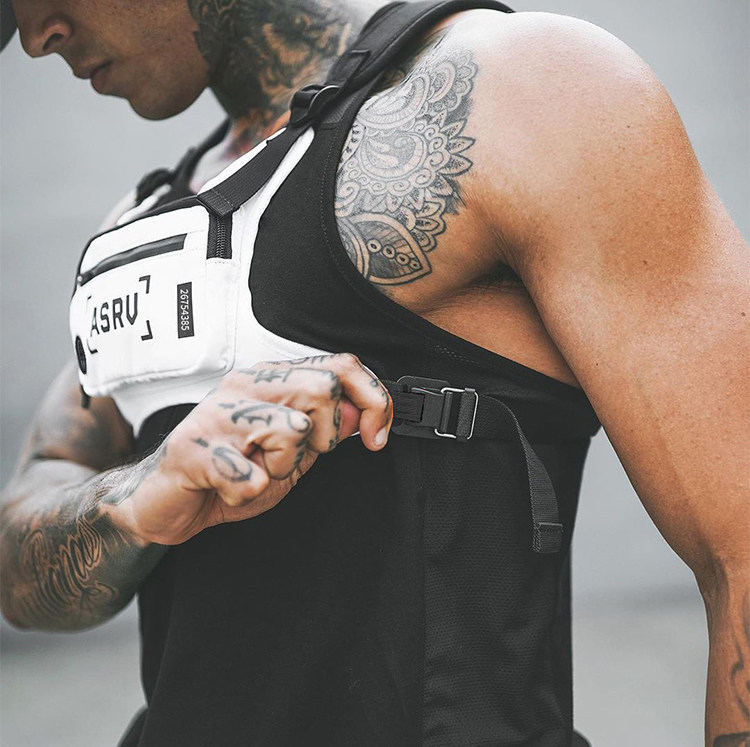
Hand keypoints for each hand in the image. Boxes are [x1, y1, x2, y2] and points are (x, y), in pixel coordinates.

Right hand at [110, 354, 391, 544]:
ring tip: (256, 471)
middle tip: (294, 459)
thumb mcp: (294, 453)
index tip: (377, 437)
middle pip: (324, 387)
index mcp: (272, 379)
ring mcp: (218, 413)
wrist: (165, 501)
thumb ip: (326, 430)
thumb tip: (364, 412)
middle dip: (325, 436)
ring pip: (294, 429)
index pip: (340, 366)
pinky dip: (250, 493)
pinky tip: (230, 488)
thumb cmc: (230, 471)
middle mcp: (246, 384)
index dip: (374, 400)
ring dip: (283, 467)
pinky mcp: (194, 448)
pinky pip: (253, 475)